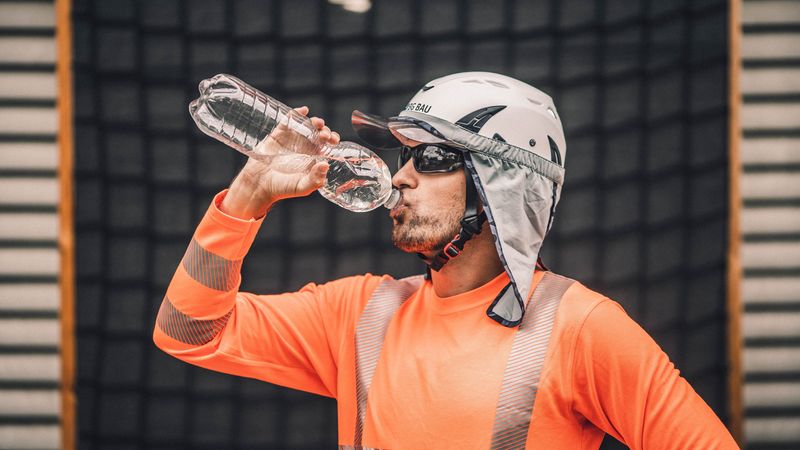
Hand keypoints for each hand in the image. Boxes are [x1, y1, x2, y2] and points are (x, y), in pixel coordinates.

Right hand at [220, 106, 340, 218]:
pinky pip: (288, 122)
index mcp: (313, 157)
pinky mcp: (278, 134)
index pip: (327, 145)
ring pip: (307, 125)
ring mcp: (292, 139)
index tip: (334, 141)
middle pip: (319, 133)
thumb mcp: (302, 187)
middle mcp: (305, 146)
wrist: (259, 185)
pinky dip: (295, 114)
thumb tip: (325, 165)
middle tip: (325, 135)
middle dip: (325, 131)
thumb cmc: (282, 188)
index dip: (332, 140)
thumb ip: (315, 179)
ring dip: (314, 122)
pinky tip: (303, 111)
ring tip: (318, 124)